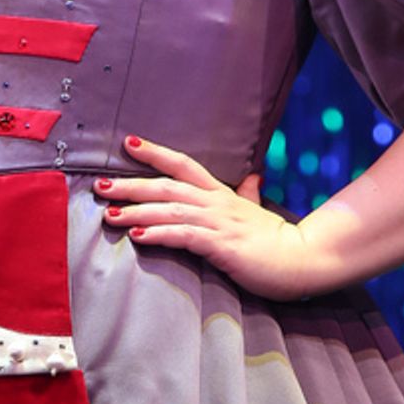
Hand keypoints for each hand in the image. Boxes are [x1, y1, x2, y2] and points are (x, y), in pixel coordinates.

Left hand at [95, 135, 319, 300]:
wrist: (304, 260)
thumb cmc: (277, 239)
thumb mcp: (258, 211)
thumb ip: (250, 193)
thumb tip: (253, 176)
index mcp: (222, 193)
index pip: (184, 165)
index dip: (156, 153)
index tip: (128, 143)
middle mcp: (216, 203)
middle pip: (167, 186)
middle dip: (131, 185)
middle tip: (99, 186)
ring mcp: (219, 223)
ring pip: (170, 210)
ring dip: (136, 210)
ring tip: (108, 214)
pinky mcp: (222, 245)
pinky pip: (184, 236)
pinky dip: (159, 233)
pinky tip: (137, 235)